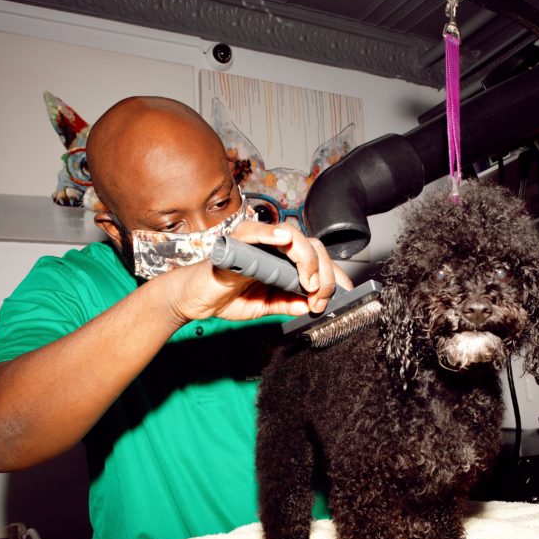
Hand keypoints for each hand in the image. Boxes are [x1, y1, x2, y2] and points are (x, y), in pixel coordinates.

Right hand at [159, 221, 351, 323]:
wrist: (194, 300)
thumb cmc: (226, 296)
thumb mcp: (265, 306)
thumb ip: (287, 304)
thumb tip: (311, 305)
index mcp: (283, 260)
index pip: (318, 260)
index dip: (335, 276)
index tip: (344, 295)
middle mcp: (274, 246)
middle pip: (313, 247)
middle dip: (324, 274)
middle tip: (319, 297)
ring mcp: (258, 241)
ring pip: (293, 237)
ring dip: (307, 259)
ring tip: (307, 281)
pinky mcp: (238, 241)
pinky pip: (256, 231)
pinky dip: (272, 233)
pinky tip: (284, 240)